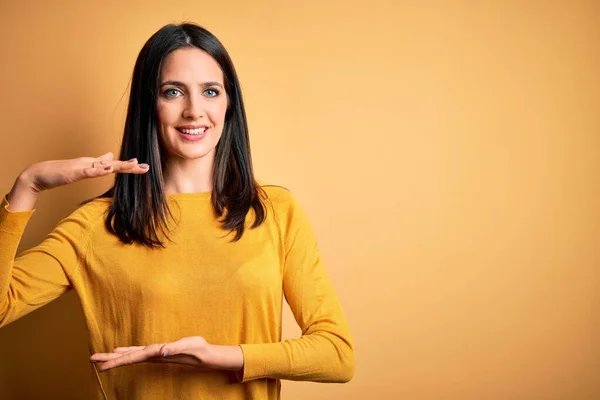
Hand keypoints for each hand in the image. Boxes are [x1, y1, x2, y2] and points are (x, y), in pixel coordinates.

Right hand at [21, 152, 148, 192]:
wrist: (39, 175)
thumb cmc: (59, 173)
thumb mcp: (82, 169)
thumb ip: (97, 164)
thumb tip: (110, 158)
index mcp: (93, 164)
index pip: (114, 165)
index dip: (128, 166)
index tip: (142, 166)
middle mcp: (90, 163)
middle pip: (114, 164)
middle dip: (130, 166)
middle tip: (146, 167)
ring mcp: (82, 167)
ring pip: (104, 166)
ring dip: (119, 166)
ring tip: (134, 165)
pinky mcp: (74, 172)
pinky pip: (88, 171)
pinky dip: (99, 170)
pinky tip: (109, 168)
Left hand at [89, 336, 243, 372]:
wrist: (205, 356)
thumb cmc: (198, 349)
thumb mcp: (189, 345)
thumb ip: (175, 348)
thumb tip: (162, 351)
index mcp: (156, 353)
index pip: (132, 358)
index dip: (116, 362)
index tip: (101, 367)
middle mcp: (152, 355)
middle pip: (127, 358)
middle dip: (109, 360)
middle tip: (91, 360)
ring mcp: (154, 354)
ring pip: (131, 355)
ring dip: (115, 357)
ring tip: (100, 357)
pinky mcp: (157, 352)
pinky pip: (138, 352)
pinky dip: (127, 352)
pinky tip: (121, 351)